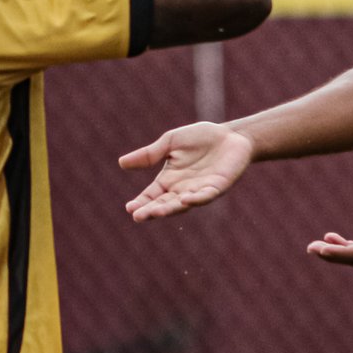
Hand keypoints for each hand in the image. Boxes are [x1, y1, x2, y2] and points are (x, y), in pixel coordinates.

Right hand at [119, 121, 253, 221]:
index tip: (130, 208)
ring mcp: (200, 190)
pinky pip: (206, 196)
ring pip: (183, 204)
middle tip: (138, 216)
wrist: (230, 135)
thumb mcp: (170, 142)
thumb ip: (150, 154)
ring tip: (156, 212)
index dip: (141, 202)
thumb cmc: (200, 138)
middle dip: (151, 210)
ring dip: (170, 209)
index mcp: (169, 180)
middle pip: (164, 203)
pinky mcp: (217, 187)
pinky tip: (185, 200)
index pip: (152, 195)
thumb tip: (121, 163)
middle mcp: (182, 189)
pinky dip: (196, 199)